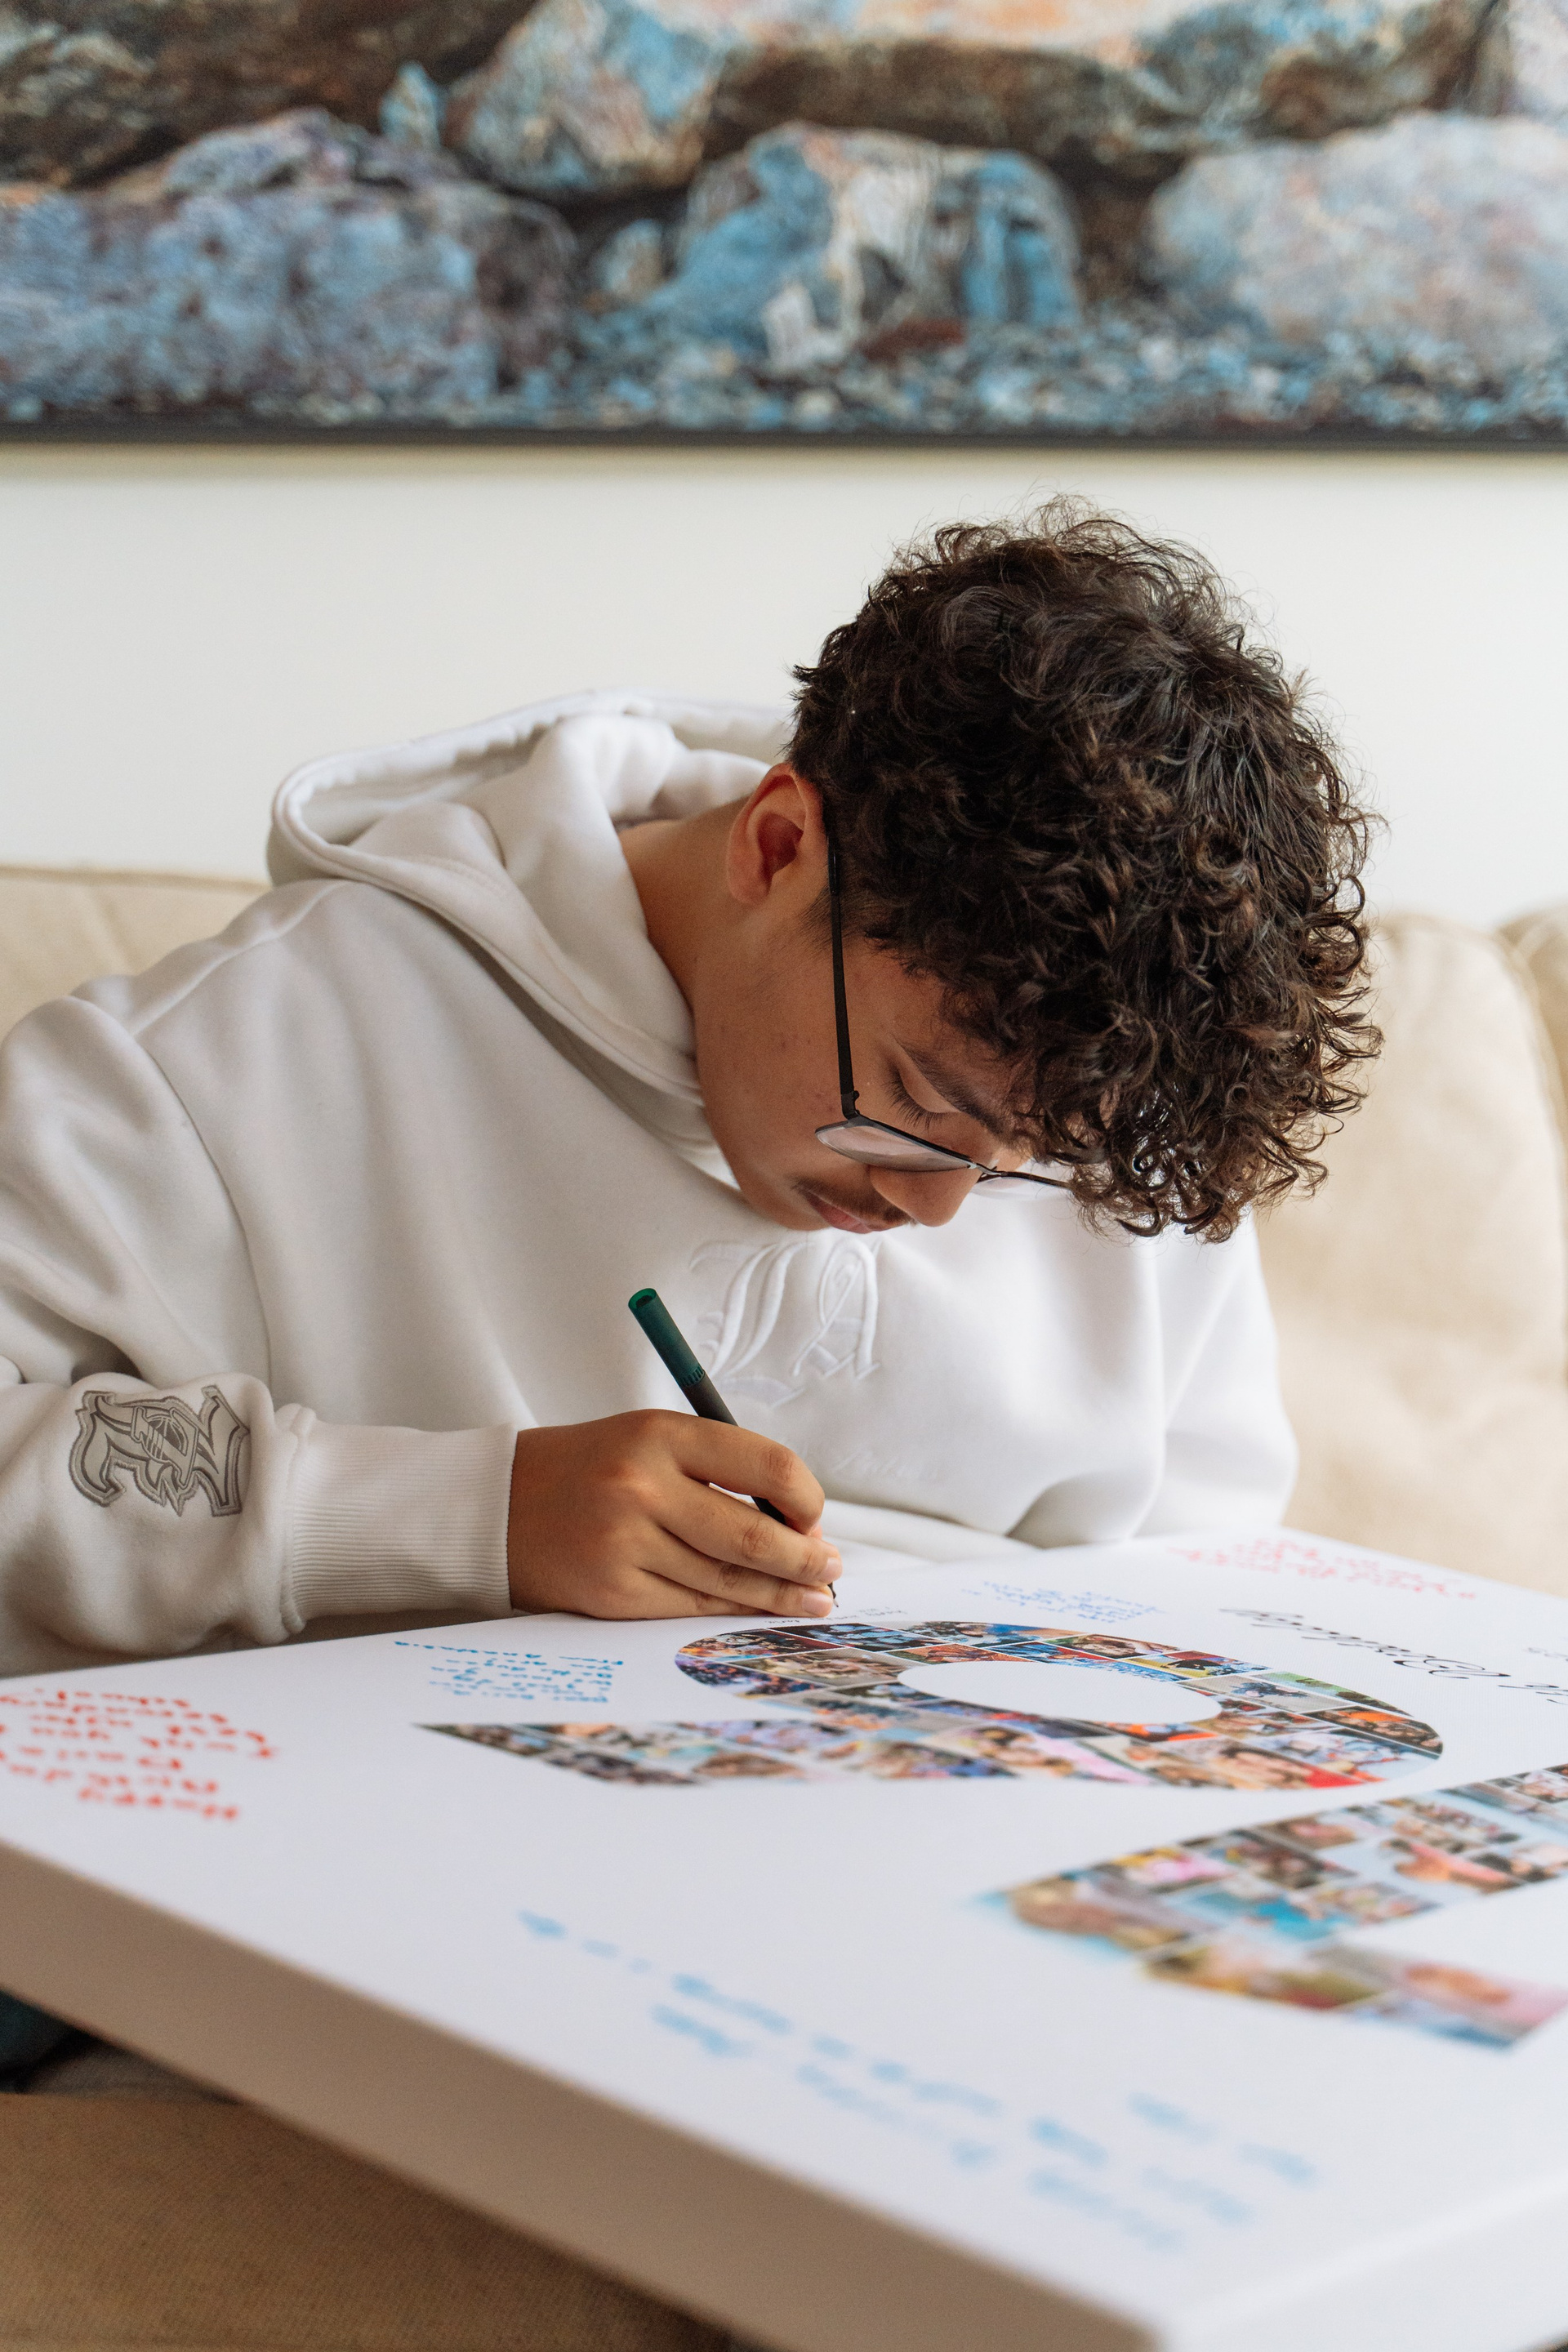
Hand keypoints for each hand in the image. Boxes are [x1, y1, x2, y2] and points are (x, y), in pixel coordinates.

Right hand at [507, 1412, 838, 1619]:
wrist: (499, 1506)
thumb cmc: (590, 1469)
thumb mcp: (649, 1438)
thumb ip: (717, 1468)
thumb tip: (797, 1521)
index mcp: (660, 1434)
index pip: (766, 1466)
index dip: (805, 1499)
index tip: (814, 1517)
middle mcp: (643, 1486)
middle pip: (752, 1534)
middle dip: (805, 1558)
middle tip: (831, 1568)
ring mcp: (625, 1543)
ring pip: (727, 1579)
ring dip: (779, 1594)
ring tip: (812, 1598)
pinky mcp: (613, 1592)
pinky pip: (692, 1606)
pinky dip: (733, 1610)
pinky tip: (759, 1610)